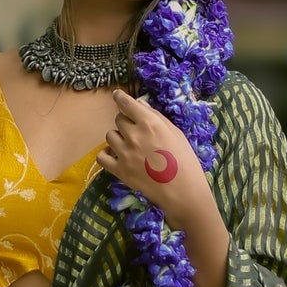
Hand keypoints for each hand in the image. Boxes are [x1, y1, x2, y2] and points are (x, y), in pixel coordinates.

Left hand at [98, 89, 205, 224]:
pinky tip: (117, 156)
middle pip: (118, 119)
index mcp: (149, 123)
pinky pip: (102, 156)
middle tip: (137, 132)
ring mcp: (124, 153)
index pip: (126, 104)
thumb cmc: (185, 160)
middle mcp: (133, 135)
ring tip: (130, 146)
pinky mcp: (119, 170)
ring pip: (110, 135)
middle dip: (126, 122)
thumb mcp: (175, 133)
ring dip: (118, 137)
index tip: (117, 96)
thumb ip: (156, 117)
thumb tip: (140, 104)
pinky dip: (107, 154)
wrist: (182, 191)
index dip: (120, 98)